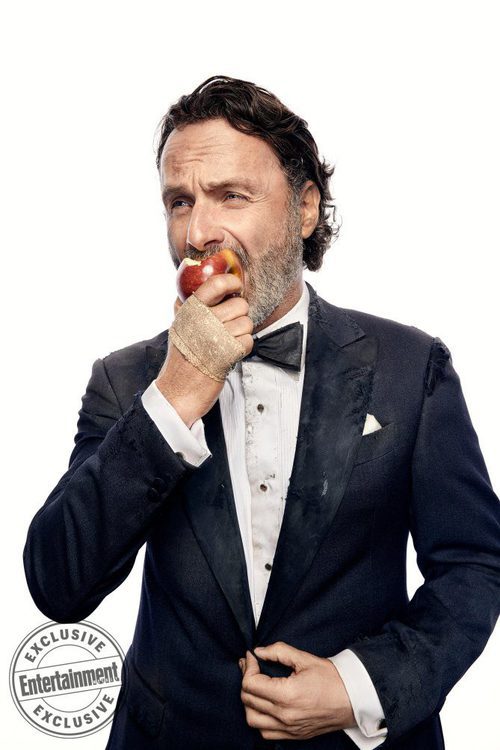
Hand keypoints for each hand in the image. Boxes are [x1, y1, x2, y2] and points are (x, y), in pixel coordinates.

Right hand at [156, 274, 253, 426]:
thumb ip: (186, 307)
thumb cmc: (180, 359)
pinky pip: (249, 340)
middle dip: (240, 314)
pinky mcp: (228, 353)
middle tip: (231, 324)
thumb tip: (194, 288)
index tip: (235, 286)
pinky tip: (232, 352)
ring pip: (247, 322)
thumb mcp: (178, 327)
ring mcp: (216, 337)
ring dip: (242, 333)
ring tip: (229, 341)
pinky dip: (244, 347)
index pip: (216, 284)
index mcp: (190, 310)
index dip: (231, 282)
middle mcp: (203, 320)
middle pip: (239, 304)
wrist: (178, 391)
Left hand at [238, 641, 355, 740]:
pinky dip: (259, 719)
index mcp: (287, 695)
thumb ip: (279, 652)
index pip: (250, 684)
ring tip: (256, 686)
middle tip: (251, 666)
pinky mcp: (293, 735)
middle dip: (246, 679)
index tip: (251, 657)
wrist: (353, 699)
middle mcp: (285, 715)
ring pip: (252, 720)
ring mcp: (289, 728)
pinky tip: (264, 705)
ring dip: (249, 702)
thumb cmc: (332, 679)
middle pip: (248, 700)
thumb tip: (259, 651)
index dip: (247, 667)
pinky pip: (265, 732)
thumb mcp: (305, 659)